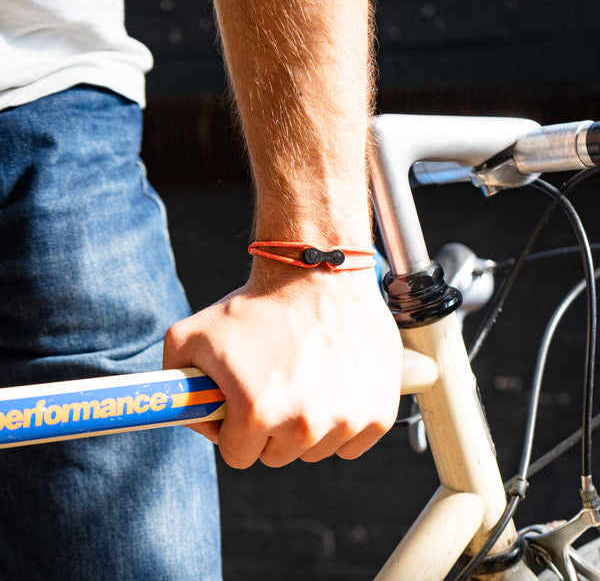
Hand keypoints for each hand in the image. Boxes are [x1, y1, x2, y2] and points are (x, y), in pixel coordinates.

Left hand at [163, 261, 402, 468]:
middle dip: (270, 429)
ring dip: (307, 425)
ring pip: (316, 450)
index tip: (243, 404)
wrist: (320, 273)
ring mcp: (346, 420)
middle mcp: (305, 424)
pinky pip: (352, 442)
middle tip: (274, 385)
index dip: (235, 430)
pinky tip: (333, 384)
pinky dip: (342, 422)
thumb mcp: (194, 334)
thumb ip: (174, 381)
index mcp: (257, 412)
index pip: (238, 455)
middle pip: (278, 456)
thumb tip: (186, 416)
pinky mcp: (378, 413)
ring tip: (305, 377)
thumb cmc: (259, 303)